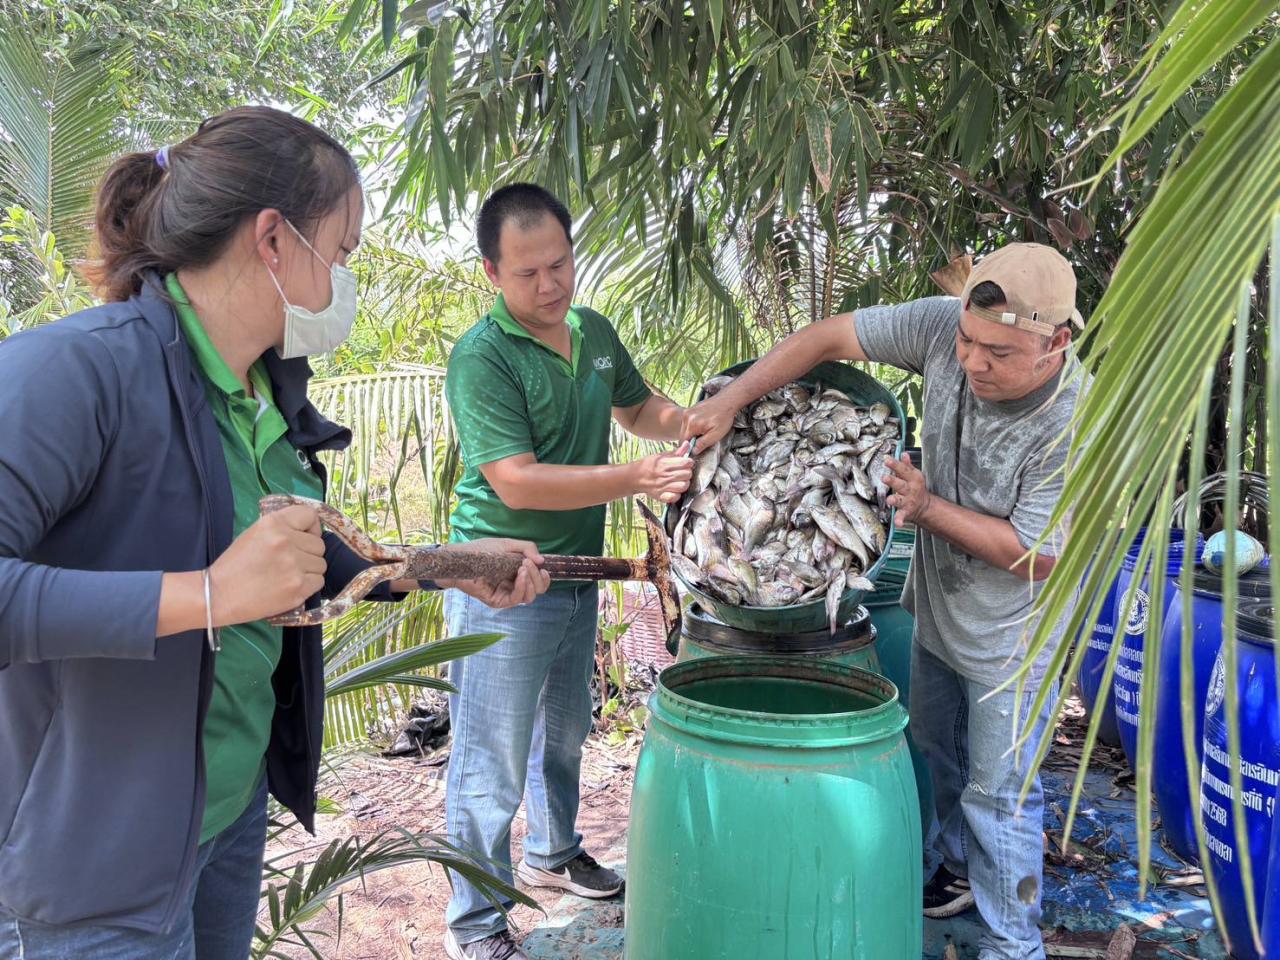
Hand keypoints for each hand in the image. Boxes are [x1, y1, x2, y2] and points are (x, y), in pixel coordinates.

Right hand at [209, 505, 326, 623]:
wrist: (219, 594)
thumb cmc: (236, 564)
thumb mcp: (255, 533)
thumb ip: (283, 527)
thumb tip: (311, 531)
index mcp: (273, 523)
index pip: (310, 515)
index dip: (311, 528)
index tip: (304, 536)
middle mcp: (286, 541)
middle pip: (319, 544)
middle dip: (308, 553)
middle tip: (287, 562)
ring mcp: (293, 565)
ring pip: (321, 564)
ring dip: (309, 570)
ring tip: (286, 575)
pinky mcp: (298, 587)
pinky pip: (319, 581)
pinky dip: (308, 585)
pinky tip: (289, 585)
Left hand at [435, 538, 550, 608]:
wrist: (461, 557)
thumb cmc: (482, 550)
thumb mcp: (508, 545)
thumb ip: (527, 548)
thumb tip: (542, 561)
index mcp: (518, 574)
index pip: (538, 582)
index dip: (544, 578)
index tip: (543, 567)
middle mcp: (514, 585)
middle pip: (537, 590)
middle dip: (538, 578)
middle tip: (528, 563)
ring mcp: (506, 594)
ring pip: (529, 597)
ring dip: (531, 582)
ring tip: (523, 568)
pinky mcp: (498, 601)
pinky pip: (516, 599)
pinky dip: (521, 587)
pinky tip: (520, 576)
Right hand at [631, 441, 693, 503]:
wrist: (635, 477)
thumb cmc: (649, 465)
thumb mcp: (661, 455)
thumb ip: (676, 452)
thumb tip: (688, 444)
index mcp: (666, 463)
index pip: (687, 463)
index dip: (688, 462)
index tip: (685, 463)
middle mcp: (665, 475)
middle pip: (688, 474)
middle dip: (687, 473)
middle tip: (682, 473)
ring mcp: (664, 487)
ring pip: (684, 486)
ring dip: (684, 484)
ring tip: (679, 482)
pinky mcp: (661, 496)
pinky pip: (675, 497)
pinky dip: (676, 495)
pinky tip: (674, 490)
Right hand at [681, 397, 736, 448]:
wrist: (726, 401)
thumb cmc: (724, 417)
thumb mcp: (716, 434)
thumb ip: (703, 443)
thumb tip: (693, 451)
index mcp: (692, 424)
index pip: (683, 442)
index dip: (689, 447)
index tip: (696, 448)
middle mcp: (687, 417)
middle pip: (683, 435)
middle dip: (690, 440)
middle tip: (702, 439)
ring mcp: (687, 412)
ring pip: (684, 429)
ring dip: (691, 433)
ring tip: (703, 431)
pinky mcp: (689, 409)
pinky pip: (687, 422)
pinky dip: (692, 426)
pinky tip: (702, 425)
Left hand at [884, 453, 936, 526]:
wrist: (924, 505)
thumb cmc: (915, 487)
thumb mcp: (914, 474)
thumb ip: (907, 465)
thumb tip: (903, 453)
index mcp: (912, 478)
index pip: (903, 470)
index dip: (895, 464)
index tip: (886, 459)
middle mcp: (910, 489)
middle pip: (900, 484)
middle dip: (893, 481)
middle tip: (884, 478)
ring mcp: (908, 501)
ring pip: (900, 500)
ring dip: (895, 500)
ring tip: (889, 500)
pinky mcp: (906, 512)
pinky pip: (902, 516)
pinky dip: (900, 519)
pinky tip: (898, 523)